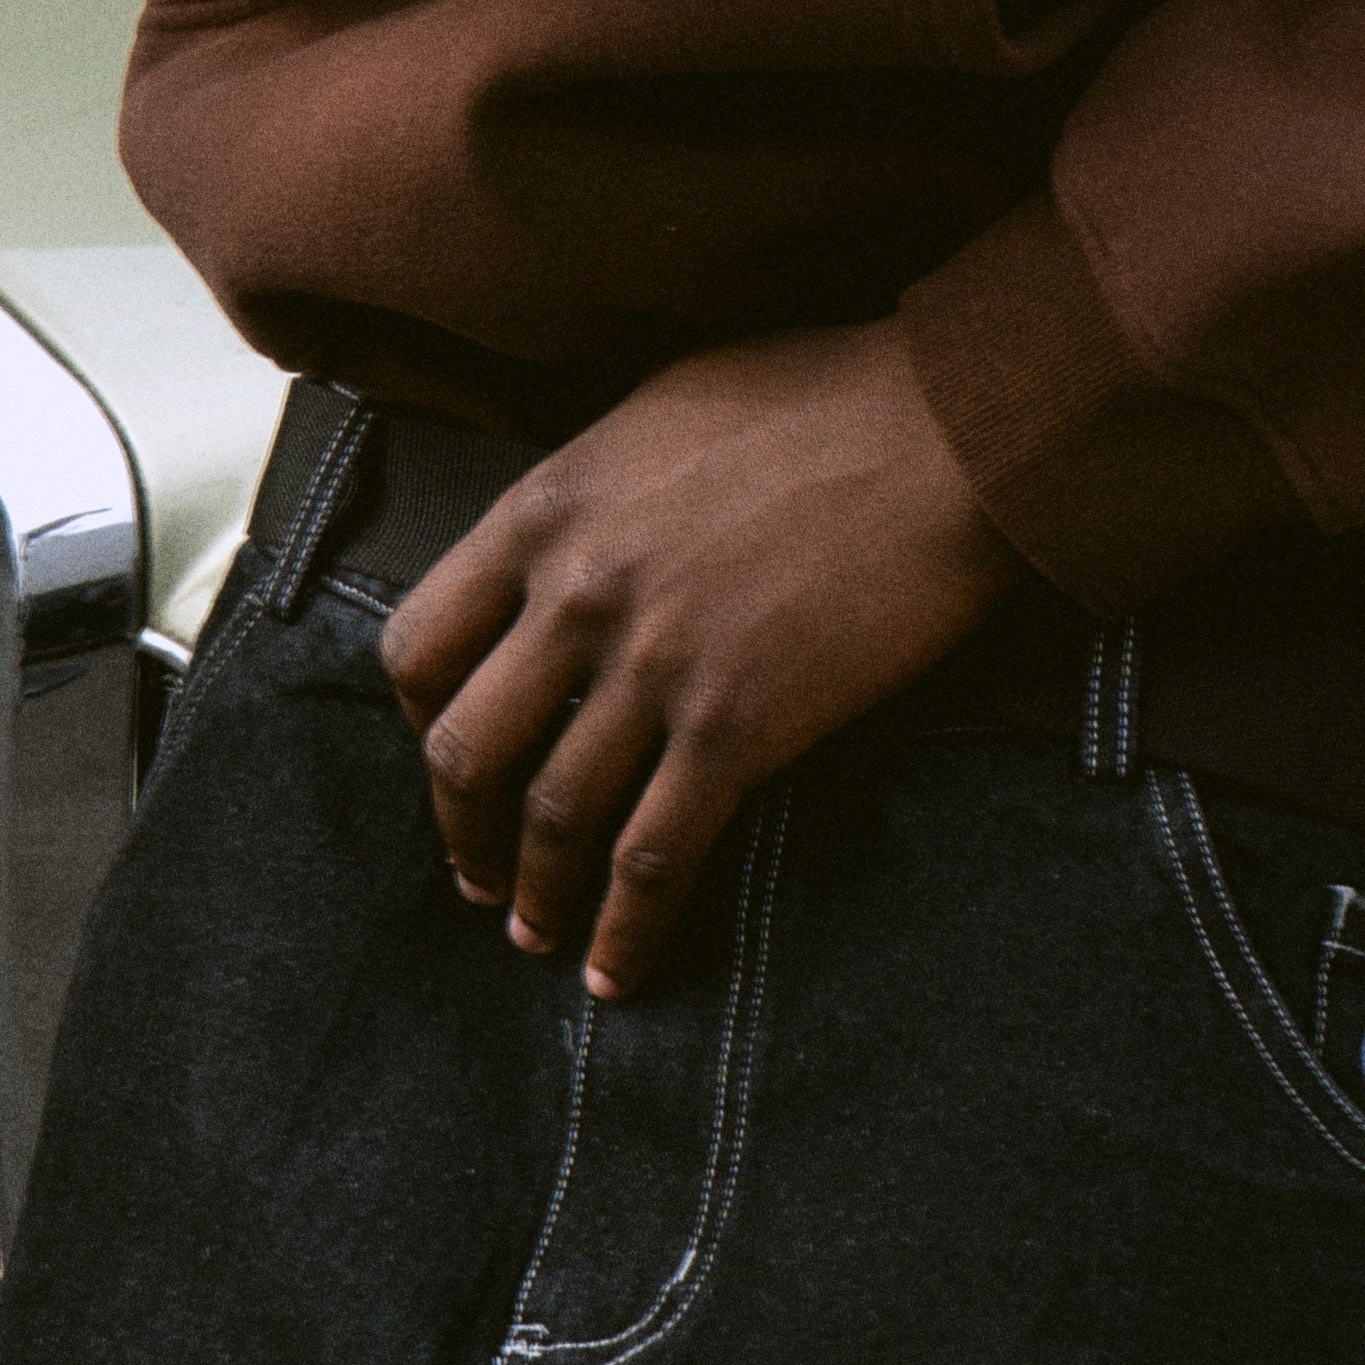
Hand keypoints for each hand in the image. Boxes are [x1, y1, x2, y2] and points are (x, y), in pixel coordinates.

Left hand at [381, 326, 1026, 1000]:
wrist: (944, 428)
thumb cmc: (817, 396)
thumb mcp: (656, 409)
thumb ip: (586, 490)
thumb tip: (558, 552)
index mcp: (545, 508)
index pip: (420, 642)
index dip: (421, 716)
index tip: (445, 749)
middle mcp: (577, 592)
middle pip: (464, 748)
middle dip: (460, 831)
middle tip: (476, 872)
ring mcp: (656, 666)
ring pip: (552, 818)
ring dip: (535, 896)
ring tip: (536, 935)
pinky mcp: (740, 727)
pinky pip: (655, 856)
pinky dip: (627, 929)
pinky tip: (619, 968)